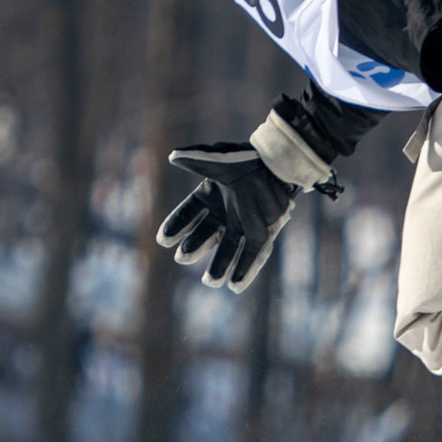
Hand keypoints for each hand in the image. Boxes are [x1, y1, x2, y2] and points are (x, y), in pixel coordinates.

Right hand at [156, 145, 297, 293]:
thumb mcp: (219, 158)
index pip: (187, 214)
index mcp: (208, 197)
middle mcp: (222, 214)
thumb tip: (173, 156)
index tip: (164, 239)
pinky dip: (246, 268)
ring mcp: (242, 224)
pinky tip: (236, 285)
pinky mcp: (263, 230)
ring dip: (220, 266)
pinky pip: (253, 252)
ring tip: (211, 281)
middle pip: (205, 237)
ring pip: (228, 249)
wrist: (277, 161)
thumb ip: (197, 159)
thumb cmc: (246, 158)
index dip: (176, 226)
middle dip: (194, 248)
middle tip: (183, 257)